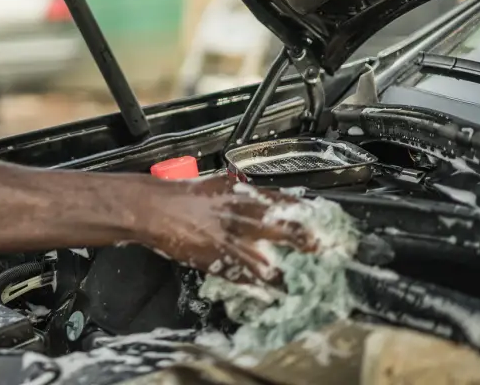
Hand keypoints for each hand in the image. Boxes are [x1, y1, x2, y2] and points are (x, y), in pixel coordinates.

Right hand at [143, 176, 317, 285]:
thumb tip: (271, 204)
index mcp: (242, 193)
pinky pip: (243, 277)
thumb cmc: (186, 195)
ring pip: (267, 261)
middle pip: (283, 230)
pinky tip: (270, 294)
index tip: (324, 222)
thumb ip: (246, 197)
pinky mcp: (216, 260)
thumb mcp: (221, 186)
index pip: (284, 203)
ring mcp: (229, 240)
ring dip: (285, 273)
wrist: (155, 207)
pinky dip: (258, 287)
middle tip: (324, 250)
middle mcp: (240, 215)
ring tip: (301, 282)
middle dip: (306, 242)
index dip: (307, 214)